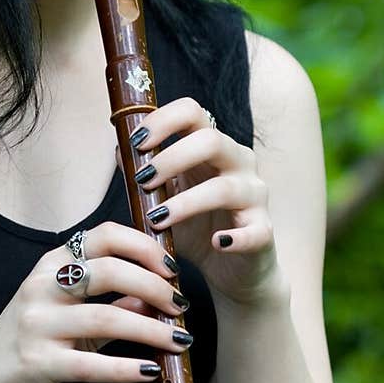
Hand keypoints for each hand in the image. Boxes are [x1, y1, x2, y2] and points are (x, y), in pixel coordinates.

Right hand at [0, 221, 194, 382]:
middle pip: (109, 270)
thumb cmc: (27, 341)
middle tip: (180, 306)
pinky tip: (150, 372)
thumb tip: (156, 298)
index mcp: (50, 266)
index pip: (102, 236)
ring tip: (180, 340)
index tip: (172, 268)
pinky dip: (126, 368)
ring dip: (152, 330)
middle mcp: (41, 287)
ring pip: (107, 316)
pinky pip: (91, 364)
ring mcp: (36, 324)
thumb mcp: (68, 315)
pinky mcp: (36, 362)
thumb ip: (110, 304)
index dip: (143, 247)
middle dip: (155, 286)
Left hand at [120, 98, 286, 306]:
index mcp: (213, 147)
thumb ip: (144, 174)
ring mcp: (255, 196)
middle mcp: (238, 163)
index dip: (163, 121)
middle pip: (211, 141)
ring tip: (157, 220)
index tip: (136, 143)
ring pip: (225, 188)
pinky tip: (215, 243)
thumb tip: (120, 151)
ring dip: (185, 203)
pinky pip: (254, 231)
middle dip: (171, 159)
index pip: (193, 112)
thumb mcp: (165, 197)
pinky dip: (234, 237)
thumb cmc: (195, 227)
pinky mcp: (263, 232)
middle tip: (143, 181)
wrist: (229, 269)